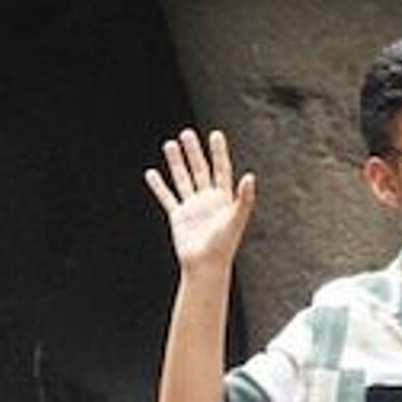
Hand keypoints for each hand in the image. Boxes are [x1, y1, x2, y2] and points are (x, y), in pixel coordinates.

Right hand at [145, 127, 258, 277]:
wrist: (206, 267)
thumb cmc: (224, 245)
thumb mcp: (236, 219)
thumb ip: (244, 199)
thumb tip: (250, 176)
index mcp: (223, 198)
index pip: (221, 169)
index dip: (219, 152)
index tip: (215, 135)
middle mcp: (208, 200)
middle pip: (200, 170)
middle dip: (194, 152)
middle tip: (187, 133)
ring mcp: (192, 207)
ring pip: (183, 179)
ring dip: (176, 162)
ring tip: (169, 144)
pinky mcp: (178, 217)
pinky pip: (167, 197)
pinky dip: (159, 186)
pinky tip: (151, 173)